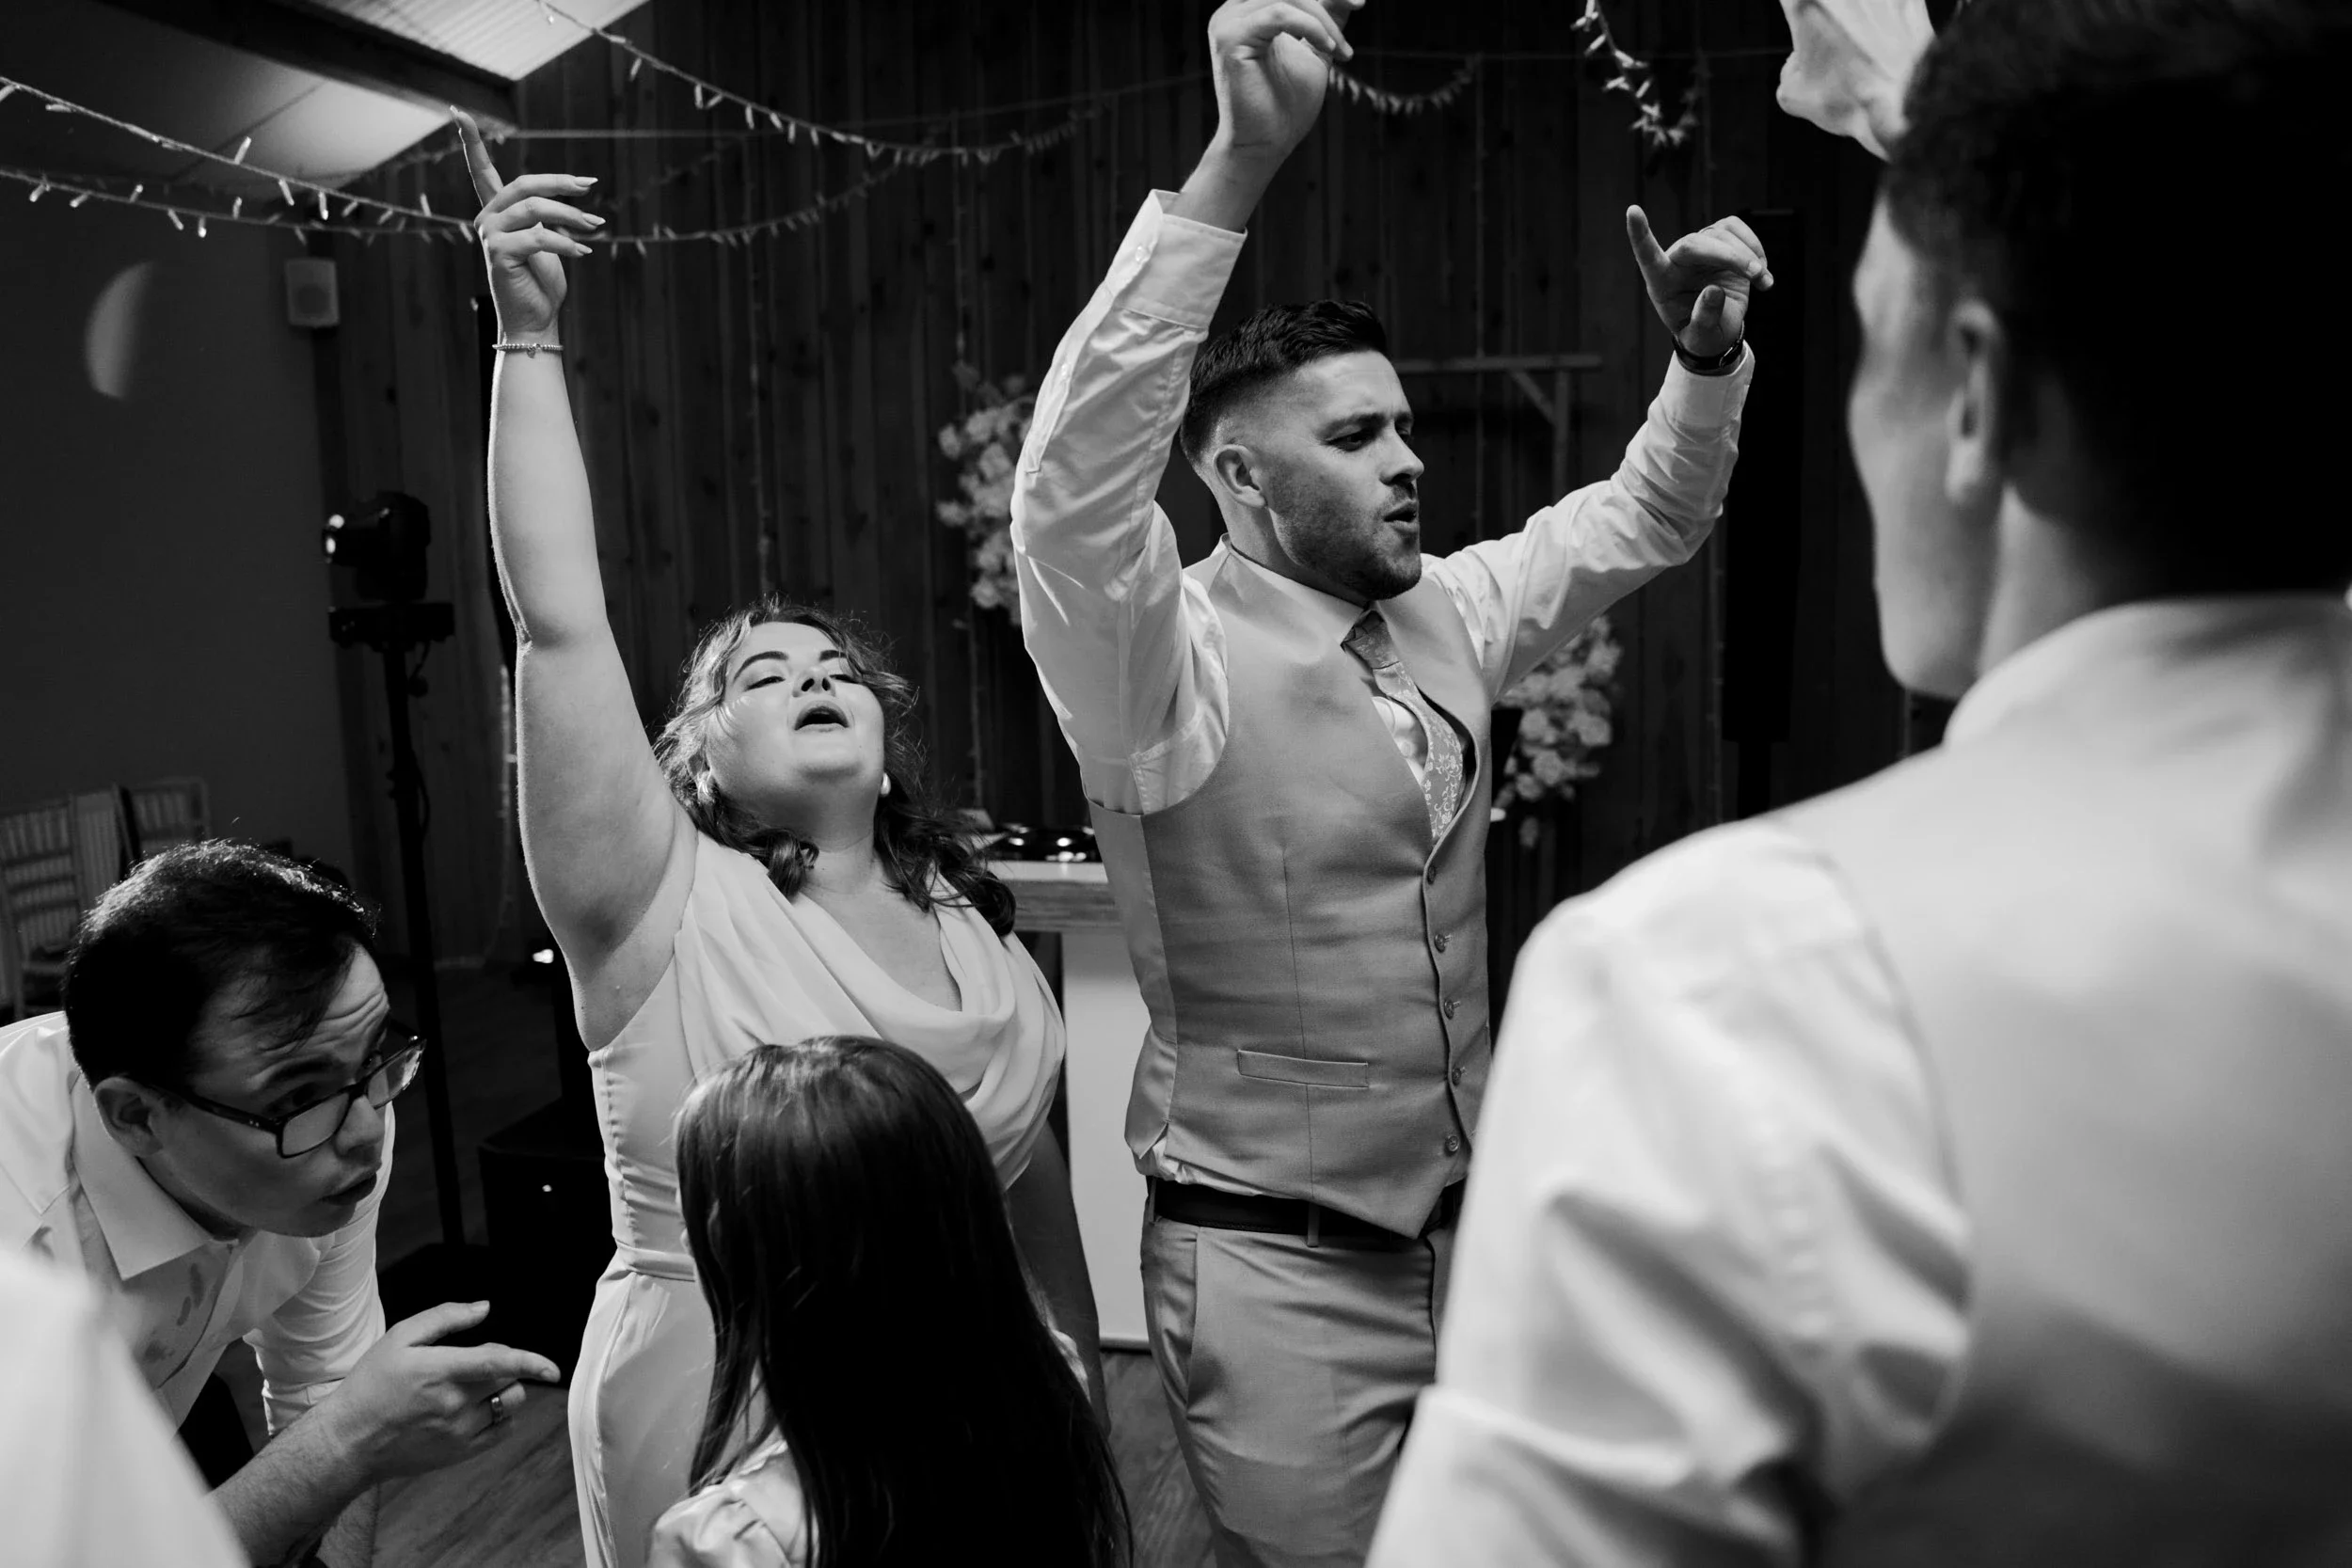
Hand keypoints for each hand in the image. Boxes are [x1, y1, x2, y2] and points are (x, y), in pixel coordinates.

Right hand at [320, 1301, 560, 1480]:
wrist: (350, 1440)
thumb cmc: (371, 1385)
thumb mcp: (400, 1339)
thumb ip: (445, 1318)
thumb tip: (484, 1308)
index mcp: (439, 1371)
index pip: (498, 1363)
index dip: (531, 1362)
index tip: (553, 1367)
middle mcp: (453, 1404)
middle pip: (508, 1380)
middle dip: (503, 1366)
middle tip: (473, 1364)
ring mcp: (459, 1431)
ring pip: (509, 1405)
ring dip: (504, 1390)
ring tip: (475, 1387)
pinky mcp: (460, 1452)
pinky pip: (502, 1431)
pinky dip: (500, 1416)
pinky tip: (477, 1409)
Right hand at [455, 109, 601, 339]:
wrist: (535, 320)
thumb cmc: (542, 282)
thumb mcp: (549, 241)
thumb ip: (550, 218)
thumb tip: (578, 207)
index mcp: (497, 212)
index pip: (480, 171)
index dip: (470, 142)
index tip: (458, 113)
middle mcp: (487, 219)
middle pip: (523, 185)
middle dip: (559, 183)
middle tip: (588, 186)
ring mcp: (489, 236)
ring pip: (534, 209)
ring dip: (570, 216)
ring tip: (594, 226)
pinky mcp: (498, 254)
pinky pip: (538, 237)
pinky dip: (566, 243)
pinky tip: (583, 252)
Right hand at [1206, 0, 1360, 166]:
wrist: (1265, 145)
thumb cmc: (1287, 106)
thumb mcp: (1316, 51)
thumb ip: (1325, 20)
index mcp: (1250, 11)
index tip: (1360, 3)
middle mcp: (1233, 10)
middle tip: (1354, 17)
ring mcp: (1227, 22)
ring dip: (1322, 19)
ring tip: (1338, 49)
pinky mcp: (1229, 38)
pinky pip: (1278, 14)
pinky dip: (1309, 27)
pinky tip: (1327, 48)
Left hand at [1625, 207, 1774, 360]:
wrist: (1719, 326)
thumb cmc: (1703, 334)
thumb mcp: (1702, 337)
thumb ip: (1704, 318)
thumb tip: (1713, 291)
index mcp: (1662, 282)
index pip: (1647, 256)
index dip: (1640, 234)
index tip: (1632, 211)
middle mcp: (1676, 260)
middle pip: (1696, 244)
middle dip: (1730, 257)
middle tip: (1758, 276)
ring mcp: (1698, 246)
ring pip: (1721, 234)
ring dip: (1749, 255)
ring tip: (1765, 282)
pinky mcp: (1718, 238)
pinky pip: (1735, 227)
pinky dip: (1754, 246)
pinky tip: (1762, 269)